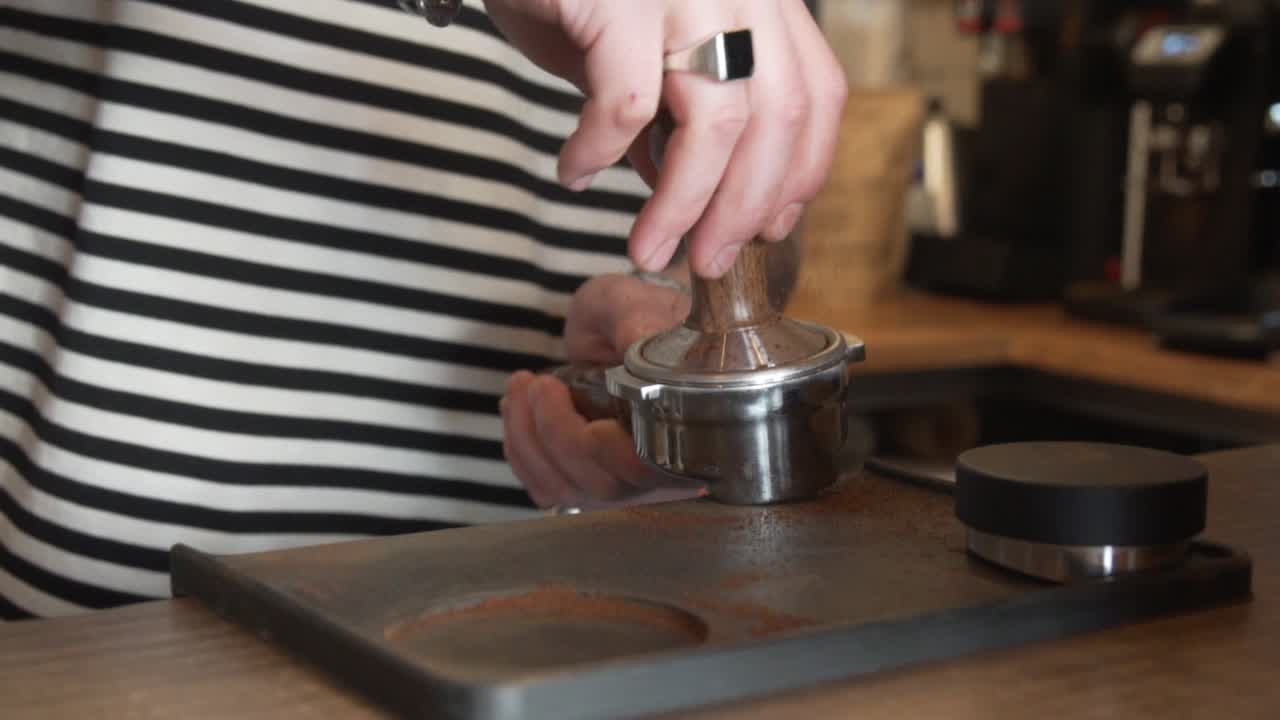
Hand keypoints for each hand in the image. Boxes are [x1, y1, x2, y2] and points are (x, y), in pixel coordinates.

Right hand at [483, 0, 847, 278]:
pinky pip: (628, 101)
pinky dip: (600, 151)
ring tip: (648, 247)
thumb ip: (674, 122)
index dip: (800, 172)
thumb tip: (693, 197)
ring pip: (718, 119)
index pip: (817, 94)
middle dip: (745, 208)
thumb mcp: (637, 60)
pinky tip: (574, 172)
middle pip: (779, 117)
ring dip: (683, 203)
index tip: (767, 228)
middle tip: (708, 262)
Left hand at [500, 274, 691, 507]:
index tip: (583, 411)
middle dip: (555, 432)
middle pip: (602, 485)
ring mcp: (624, 483)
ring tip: (522, 387)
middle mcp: (663, 470)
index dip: (607, 449)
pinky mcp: (590, 480)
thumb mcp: (636, 303)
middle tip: (539, 384)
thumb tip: (635, 343)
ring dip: (528, 439)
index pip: (650, 468)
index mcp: (691, 428)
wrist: (626, 323)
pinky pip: (547, 488)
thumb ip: (635, 320)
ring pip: (567, 490)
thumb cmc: (639, 313)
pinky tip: (517, 411)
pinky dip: (521, 451)